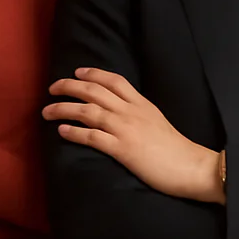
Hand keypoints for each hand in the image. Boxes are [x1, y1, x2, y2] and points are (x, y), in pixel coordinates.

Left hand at [44, 67, 222, 203]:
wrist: (192, 166)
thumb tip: (123, 112)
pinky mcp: (123, 150)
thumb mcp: (157, 121)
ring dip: (64, 108)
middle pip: (94, 91)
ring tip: (47, 110)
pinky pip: (92, 137)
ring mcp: (126, 130)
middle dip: (70, 86)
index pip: (114, 80)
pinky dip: (74, 132)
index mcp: (141, 104)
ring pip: (88, 111)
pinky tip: (61, 131)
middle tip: (52, 87)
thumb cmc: (176, 149)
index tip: (77, 71)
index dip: (93, 73)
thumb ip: (139, 114)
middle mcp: (131, 112)